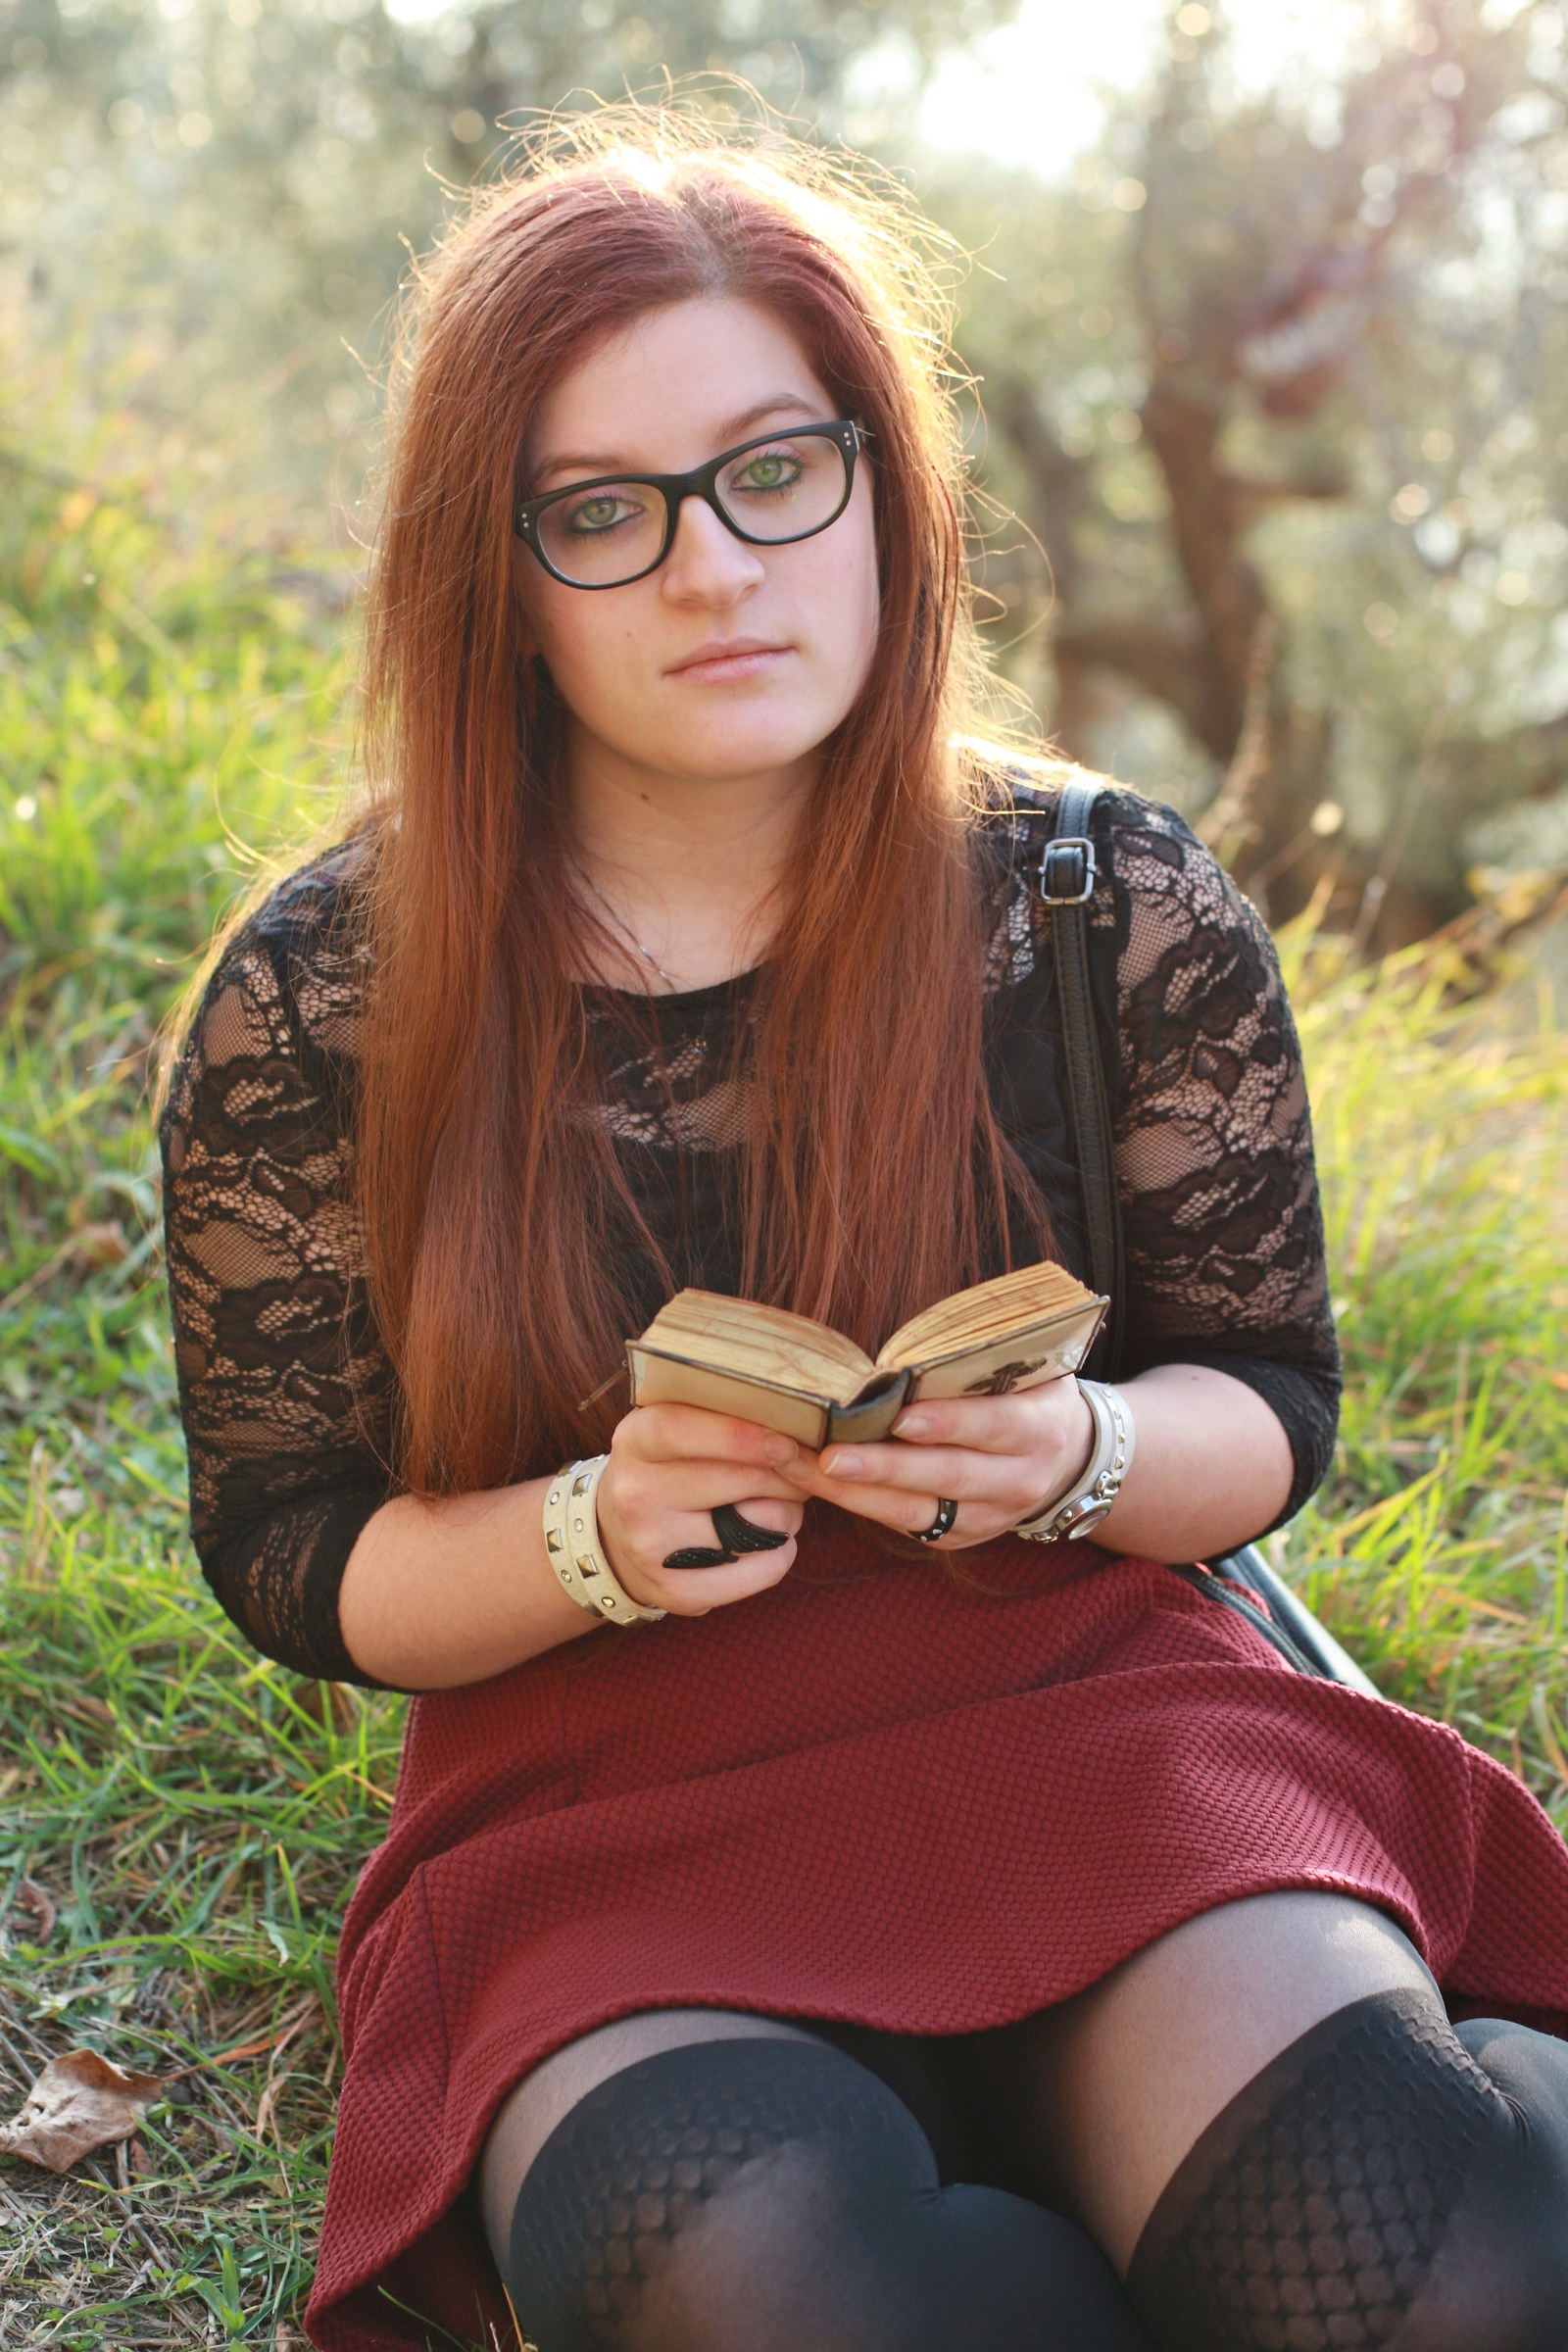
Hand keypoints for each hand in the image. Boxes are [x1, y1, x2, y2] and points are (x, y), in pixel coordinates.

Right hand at [595, 1403, 807, 1614]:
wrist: (616, 1538)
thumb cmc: (668, 1470)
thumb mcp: (673, 1429)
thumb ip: (722, 1414)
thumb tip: (798, 1425)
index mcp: (635, 1441)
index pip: (681, 1430)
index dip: (741, 1434)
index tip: (787, 1440)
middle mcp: (636, 1496)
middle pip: (742, 1478)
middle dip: (788, 1472)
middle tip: (796, 1468)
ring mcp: (654, 1549)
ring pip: (764, 1525)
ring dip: (789, 1512)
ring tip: (771, 1504)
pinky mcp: (679, 1593)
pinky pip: (766, 1569)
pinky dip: (781, 1551)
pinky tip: (763, 1542)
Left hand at [778, 1380, 1096, 1548]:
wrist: (1065, 1459)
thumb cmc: (1028, 1393)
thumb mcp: (1025, 1368)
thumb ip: (978, 1363)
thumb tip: (904, 1354)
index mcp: (1041, 1428)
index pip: (994, 1426)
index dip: (949, 1423)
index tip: (900, 1417)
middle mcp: (1019, 1481)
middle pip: (946, 1476)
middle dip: (883, 1467)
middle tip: (828, 1456)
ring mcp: (989, 1517)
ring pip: (916, 1511)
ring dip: (853, 1492)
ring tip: (799, 1466)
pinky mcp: (958, 1537)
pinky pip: (903, 1523)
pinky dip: (856, 1503)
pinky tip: (811, 1480)